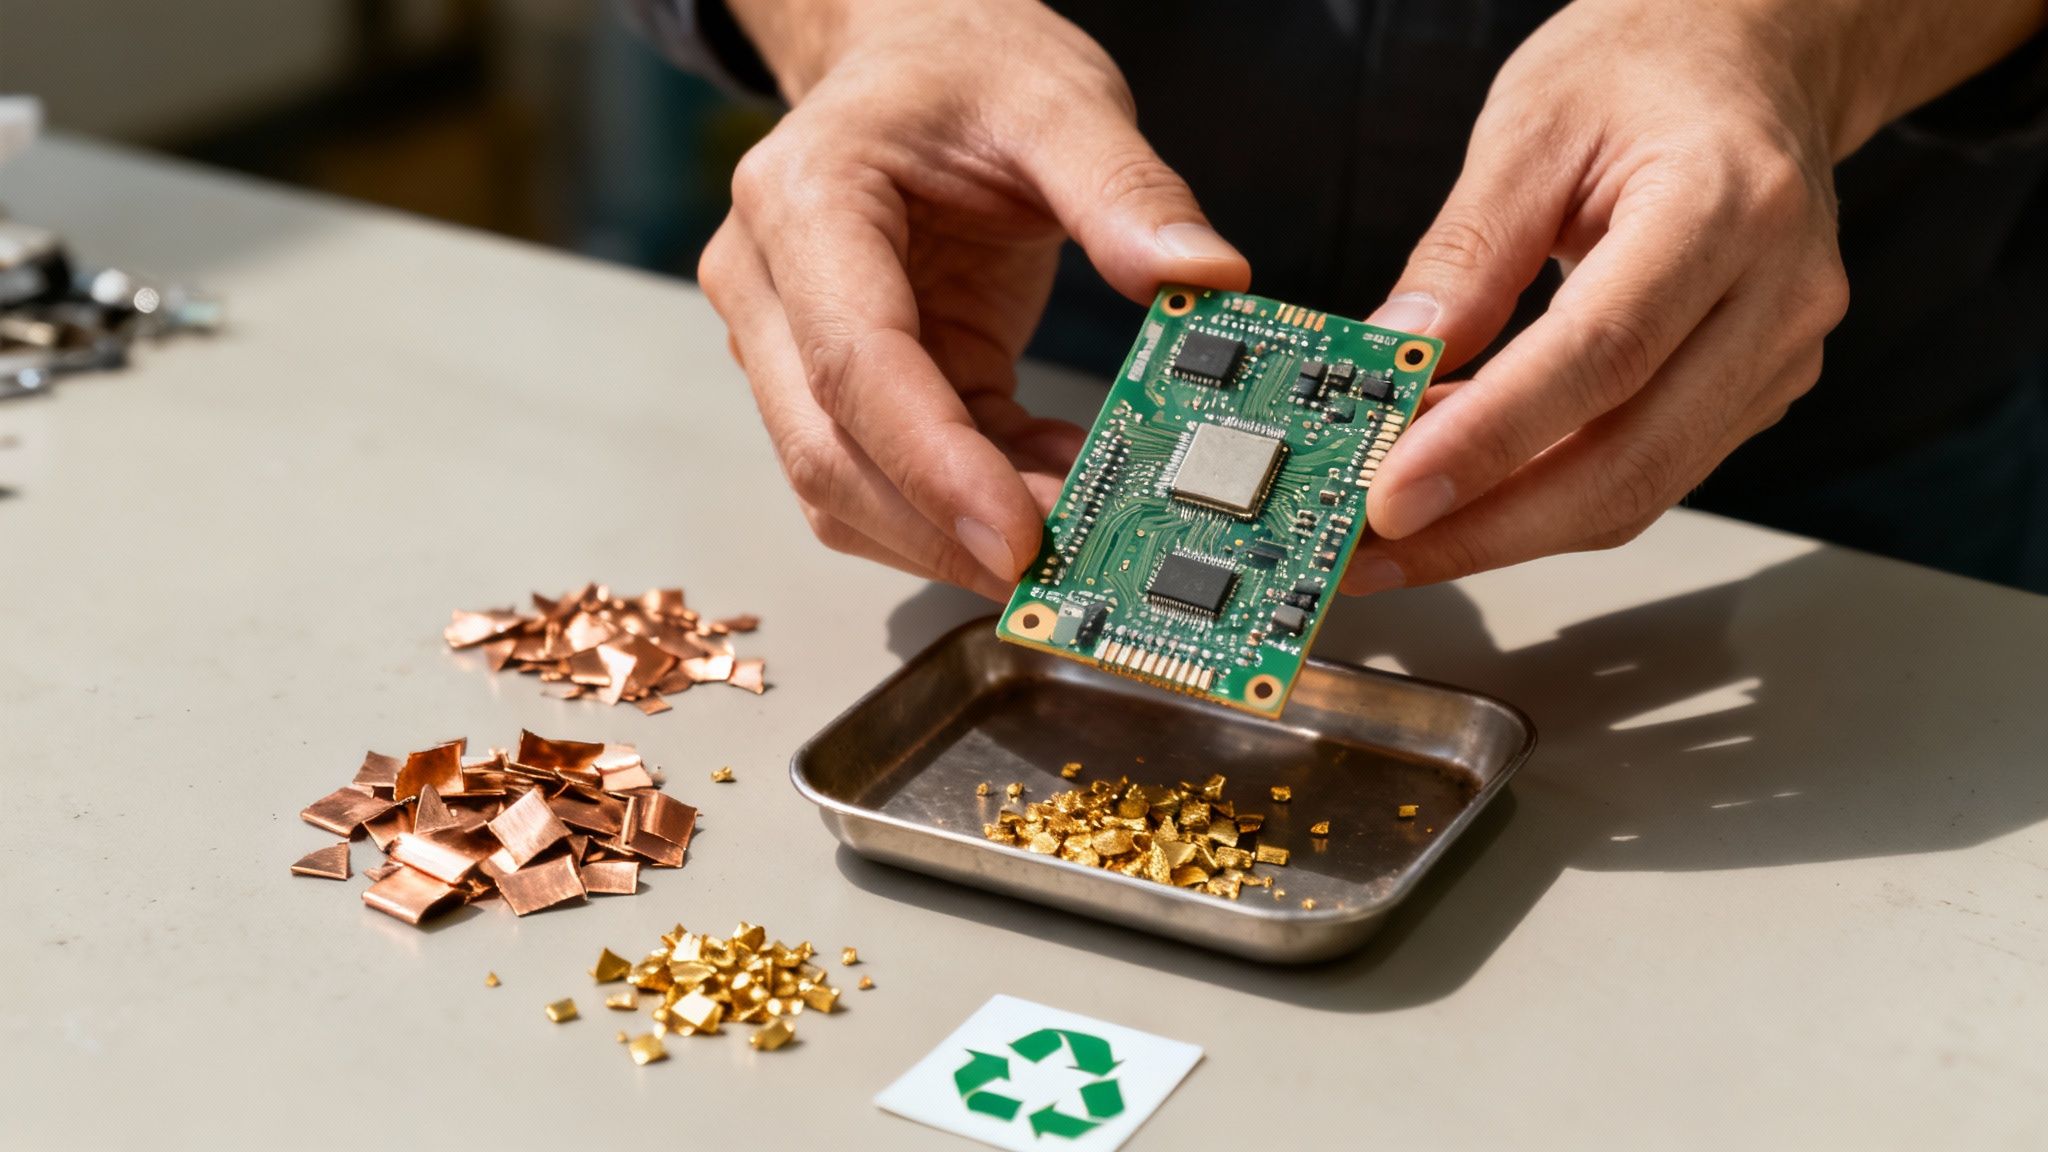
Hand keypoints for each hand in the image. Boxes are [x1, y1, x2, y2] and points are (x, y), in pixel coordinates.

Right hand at [700, 0, 1247, 599]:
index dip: (933, 467)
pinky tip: (1062, 489)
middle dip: (943, 531)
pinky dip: (975, 503)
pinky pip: (897, 475)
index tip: (1017, 539)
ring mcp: (793, 343)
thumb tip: (1204, 281)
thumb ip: (1128, 191)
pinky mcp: (846, 383)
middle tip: (1065, 574)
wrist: (912, 53)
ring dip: (954, 536)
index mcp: (807, 202)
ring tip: (1080, 534)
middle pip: (829, 454)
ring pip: (844, 489)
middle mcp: (772, 286)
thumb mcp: (1060, 98)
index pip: (855, 365)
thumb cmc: (964, 64)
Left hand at [1343, 0, 2043, 594]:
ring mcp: (1781, 351)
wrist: (1751, 54)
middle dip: (1488, 526)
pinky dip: (1548, 492)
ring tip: (1398, 531)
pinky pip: (1647, 469)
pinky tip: (1468, 486)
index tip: (1393, 495)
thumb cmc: (1643, 70)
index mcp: (1727, 203)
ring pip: (1639, 488)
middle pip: (1628, 458)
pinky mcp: (1759, 388)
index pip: (1600, 354)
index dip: (1489, 441)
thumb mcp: (1531, 124)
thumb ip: (1465, 251)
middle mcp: (1778, 292)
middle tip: (1373, 552)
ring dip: (1508, 525)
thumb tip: (1395, 354)